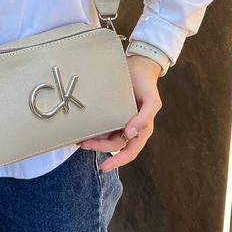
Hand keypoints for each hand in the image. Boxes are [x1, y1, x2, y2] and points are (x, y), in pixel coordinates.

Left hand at [77, 54, 162, 172]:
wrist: (139, 65)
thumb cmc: (147, 86)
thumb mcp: (152, 102)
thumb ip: (144, 118)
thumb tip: (131, 135)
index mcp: (141, 130)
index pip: (130, 151)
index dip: (118, 161)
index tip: (104, 167)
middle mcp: (129, 128)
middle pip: (113, 145)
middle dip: (99, 148)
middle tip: (84, 145)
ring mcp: (119, 120)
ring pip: (105, 136)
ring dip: (93, 140)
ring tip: (80, 140)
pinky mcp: (109, 110)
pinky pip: (101, 124)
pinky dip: (92, 128)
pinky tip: (82, 128)